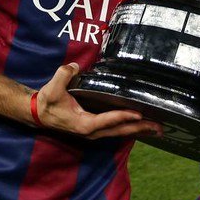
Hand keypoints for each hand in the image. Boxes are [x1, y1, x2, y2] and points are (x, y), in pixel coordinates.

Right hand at [36, 63, 161, 138]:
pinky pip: (117, 130)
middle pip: (120, 130)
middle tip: (159, 126)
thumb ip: (63, 76)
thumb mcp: (52, 88)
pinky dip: (131, 128)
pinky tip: (142, 125)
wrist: (39, 114)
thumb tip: (74, 67)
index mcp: (83, 124)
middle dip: (140, 128)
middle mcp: (92, 132)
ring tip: (158, 128)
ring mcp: (95, 132)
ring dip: (139, 130)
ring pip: (121, 132)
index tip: (138, 114)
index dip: (123, 117)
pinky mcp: (96, 129)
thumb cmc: (47, 102)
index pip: (107, 120)